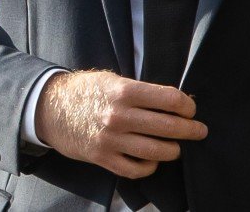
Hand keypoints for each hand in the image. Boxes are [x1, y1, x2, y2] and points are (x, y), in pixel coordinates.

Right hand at [33, 69, 207, 178]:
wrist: (50, 108)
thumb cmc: (85, 91)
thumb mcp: (111, 80)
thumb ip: (140, 90)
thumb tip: (175, 101)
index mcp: (123, 91)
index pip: (169, 99)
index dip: (186, 105)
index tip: (191, 109)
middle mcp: (118, 116)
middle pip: (167, 126)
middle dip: (190, 130)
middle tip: (199, 130)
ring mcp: (111, 139)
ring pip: (156, 151)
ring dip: (174, 150)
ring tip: (177, 147)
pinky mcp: (103, 158)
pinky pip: (136, 169)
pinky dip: (150, 166)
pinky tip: (153, 159)